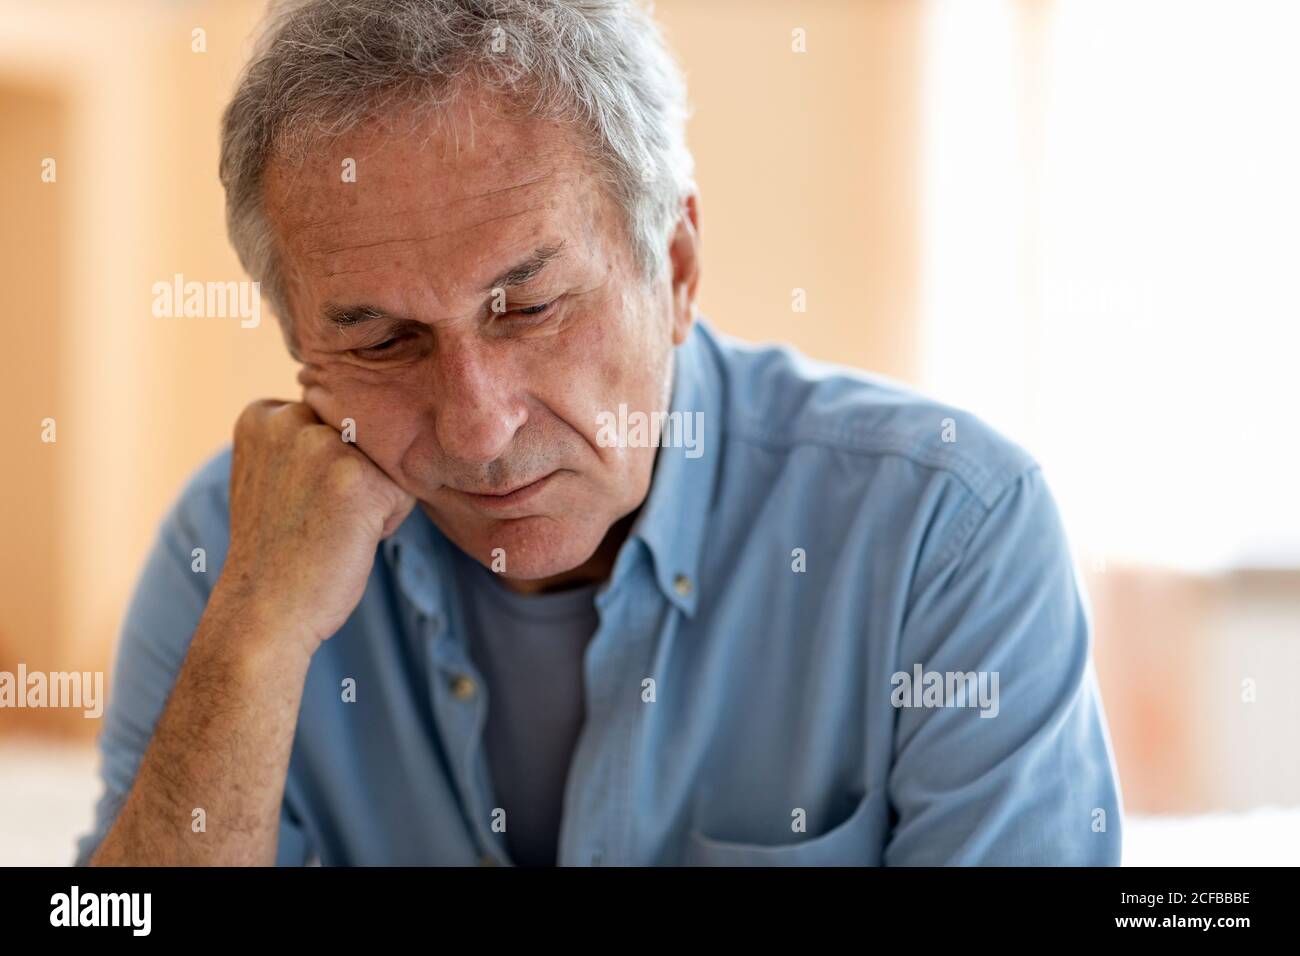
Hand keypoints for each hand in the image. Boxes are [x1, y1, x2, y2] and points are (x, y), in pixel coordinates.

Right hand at [215, 399, 415, 652]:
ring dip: (375, 496)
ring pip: (387, 460)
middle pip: (365, 436)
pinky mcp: (359, 478)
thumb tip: (386, 414)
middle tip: (316, 517)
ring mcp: (322, 446)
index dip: (329, 465)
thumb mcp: (276, 472)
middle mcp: (290, 417)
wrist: (264, 610)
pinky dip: (389, 519)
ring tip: (332, 526)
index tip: (297, 500)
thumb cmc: (280, 547)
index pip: (336, 418)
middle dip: (356, 475)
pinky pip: (405, 489)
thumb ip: (308, 437)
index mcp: (263, 413)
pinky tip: (350, 538)